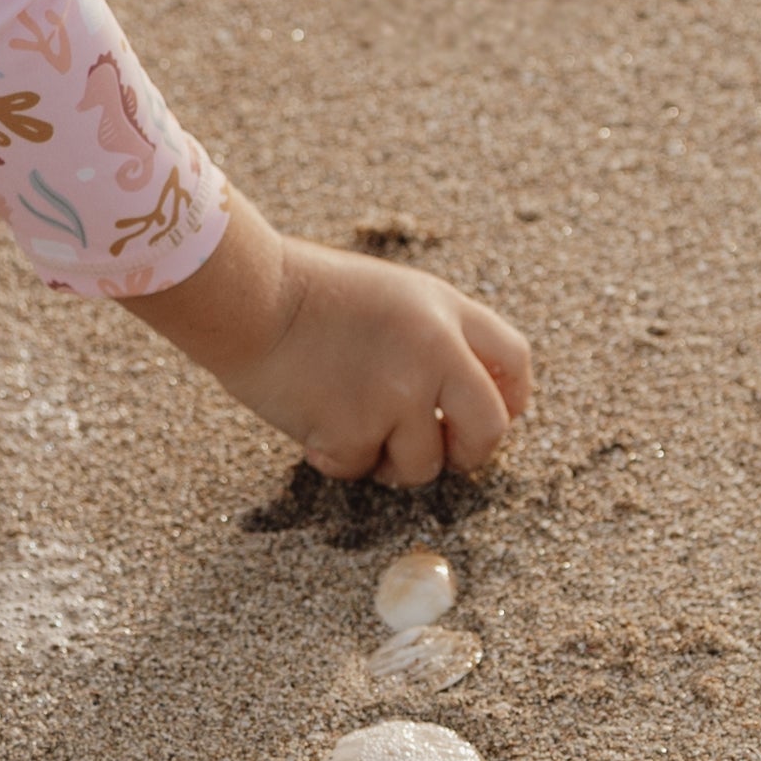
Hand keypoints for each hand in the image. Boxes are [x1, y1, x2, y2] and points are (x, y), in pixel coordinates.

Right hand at [125, 198, 531, 483]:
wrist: (246, 297)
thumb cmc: (304, 291)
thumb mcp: (392, 294)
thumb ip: (432, 335)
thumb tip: (457, 399)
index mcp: (446, 311)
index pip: (514, 362)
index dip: (511, 398)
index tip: (495, 416)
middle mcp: (436, 352)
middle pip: (490, 428)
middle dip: (468, 452)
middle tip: (439, 453)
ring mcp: (399, 394)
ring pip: (423, 465)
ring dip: (390, 460)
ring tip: (351, 427)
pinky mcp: (355, 429)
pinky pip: (361, 469)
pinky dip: (335, 457)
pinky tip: (310, 423)